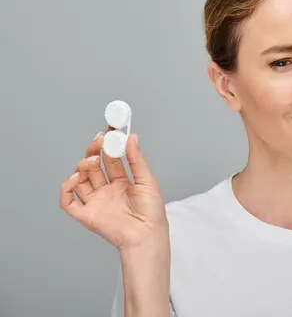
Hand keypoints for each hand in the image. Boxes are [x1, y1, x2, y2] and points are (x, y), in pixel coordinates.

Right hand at [60, 131, 167, 252]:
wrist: (147, 235)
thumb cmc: (152, 212)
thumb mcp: (147, 180)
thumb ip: (137, 159)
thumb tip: (131, 137)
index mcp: (121, 182)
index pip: (111, 158)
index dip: (108, 144)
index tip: (109, 130)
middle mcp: (106, 190)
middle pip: (94, 166)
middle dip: (94, 151)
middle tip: (99, 140)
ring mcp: (95, 202)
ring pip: (80, 179)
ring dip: (83, 166)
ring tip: (93, 161)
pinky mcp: (86, 215)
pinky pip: (68, 201)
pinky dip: (66, 188)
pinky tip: (76, 178)